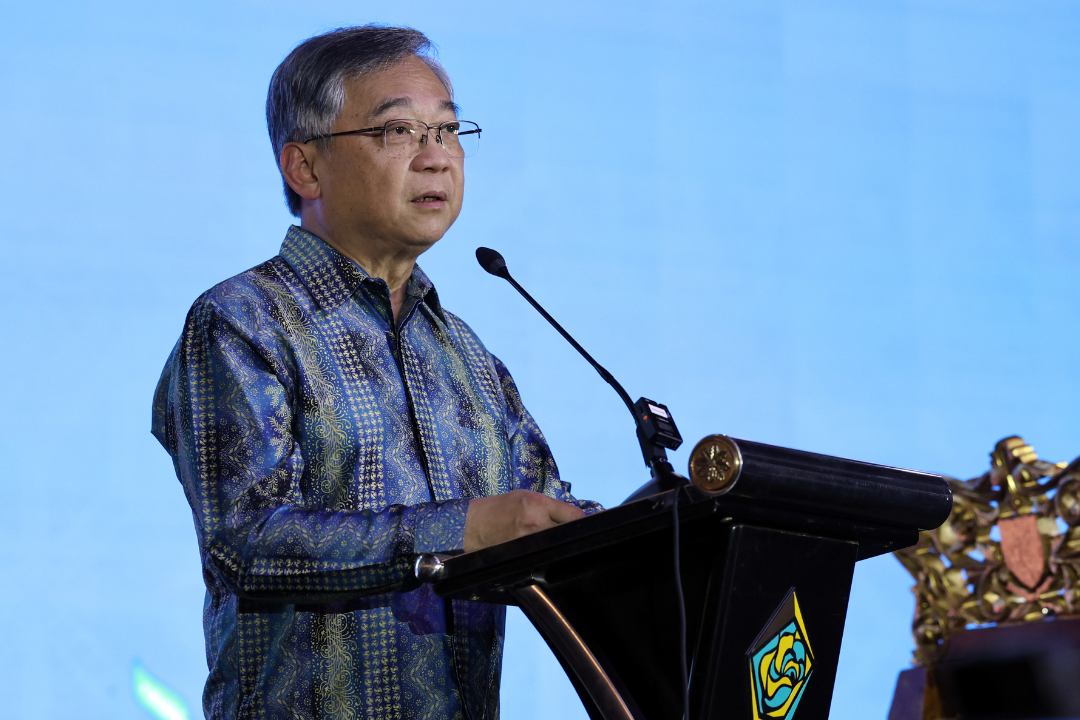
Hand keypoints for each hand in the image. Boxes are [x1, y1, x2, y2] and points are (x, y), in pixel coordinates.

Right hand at [464, 489, 585, 551]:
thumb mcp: (525, 497)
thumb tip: (574, 518)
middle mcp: (535, 522)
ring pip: (558, 548)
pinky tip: (548, 555)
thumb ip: (550, 507)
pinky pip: (543, 558)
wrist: (472, 524)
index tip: (590, 525)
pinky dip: (548, 556)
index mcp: (537, 504)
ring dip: (563, 548)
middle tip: (581, 539)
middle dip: (575, 536)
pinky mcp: (521, 556)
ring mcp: (528, 542)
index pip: (574, 515)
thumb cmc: (499, 508)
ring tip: (562, 547)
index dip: (585, 521)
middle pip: (569, 533)